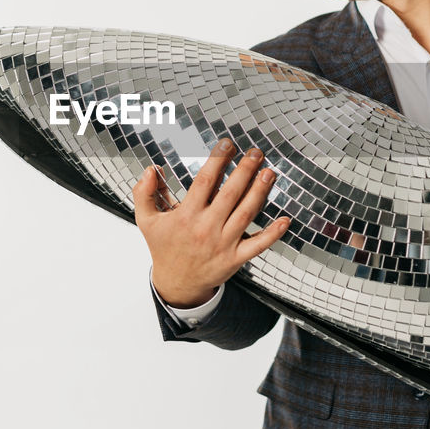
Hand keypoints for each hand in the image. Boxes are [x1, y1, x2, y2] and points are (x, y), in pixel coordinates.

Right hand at [133, 138, 290, 308]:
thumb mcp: (146, 220)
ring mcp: (223, 244)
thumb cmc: (164, 247)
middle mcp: (206, 228)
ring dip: (260, 192)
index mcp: (186, 216)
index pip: (205, 181)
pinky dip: (273, 233)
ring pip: (246, 214)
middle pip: (230, 194)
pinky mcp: (235, 259)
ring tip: (270, 173)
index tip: (228, 145)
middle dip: (245, 170)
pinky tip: (285, 219)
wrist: (176, 283)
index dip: (218, 160)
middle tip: (256, 153)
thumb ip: (144, 193)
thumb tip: (151, 169)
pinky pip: (258, 245)